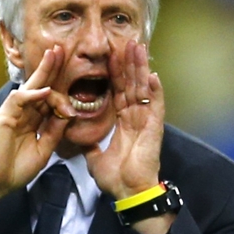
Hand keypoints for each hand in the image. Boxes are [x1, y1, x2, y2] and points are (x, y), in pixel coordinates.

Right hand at [0, 45, 75, 220]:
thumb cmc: (15, 169)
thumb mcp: (44, 149)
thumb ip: (55, 130)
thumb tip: (69, 114)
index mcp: (31, 119)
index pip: (47, 97)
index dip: (60, 86)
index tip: (75, 80)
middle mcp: (21, 112)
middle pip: (38, 85)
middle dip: (50, 67)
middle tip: (61, 49)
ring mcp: (11, 113)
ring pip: (30, 88)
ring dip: (44, 73)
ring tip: (54, 57)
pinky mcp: (2, 118)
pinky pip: (18, 100)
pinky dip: (32, 94)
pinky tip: (45, 90)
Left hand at [85, 40, 163, 200]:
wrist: (127, 192)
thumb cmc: (115, 178)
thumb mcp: (95, 157)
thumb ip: (90, 144)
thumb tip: (78, 138)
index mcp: (124, 122)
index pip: (118, 92)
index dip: (115, 74)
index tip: (110, 56)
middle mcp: (136, 118)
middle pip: (131, 84)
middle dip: (129, 63)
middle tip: (127, 41)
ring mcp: (146, 121)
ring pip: (143, 89)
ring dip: (141, 68)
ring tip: (139, 48)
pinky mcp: (154, 128)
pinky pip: (155, 106)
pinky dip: (155, 91)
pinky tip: (153, 74)